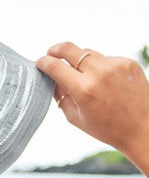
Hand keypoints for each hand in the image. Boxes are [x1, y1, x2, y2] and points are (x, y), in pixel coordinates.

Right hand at [35, 42, 148, 160]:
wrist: (142, 129)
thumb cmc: (108, 128)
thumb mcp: (76, 118)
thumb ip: (61, 96)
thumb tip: (53, 78)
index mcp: (83, 90)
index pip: (55, 66)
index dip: (43, 62)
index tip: (39, 62)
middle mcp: (99, 73)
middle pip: (69, 48)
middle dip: (56, 49)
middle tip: (51, 53)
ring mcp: (115, 65)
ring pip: (88, 53)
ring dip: (80, 61)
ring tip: (83, 78)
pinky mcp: (128, 63)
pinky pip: (106, 58)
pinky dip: (100, 67)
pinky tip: (106, 83)